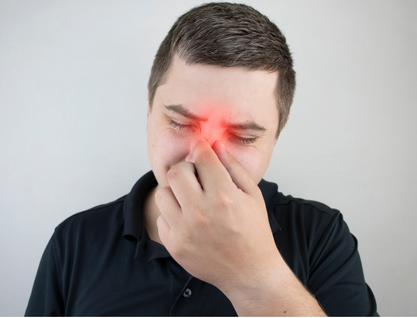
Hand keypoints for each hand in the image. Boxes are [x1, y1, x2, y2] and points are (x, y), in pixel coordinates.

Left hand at [155, 139, 281, 294]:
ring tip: (191, 197)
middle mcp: (201, 213)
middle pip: (176, 172)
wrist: (249, 273)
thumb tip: (216, 144)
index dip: (201, 148)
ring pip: (163, 192)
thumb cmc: (254, 232)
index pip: (202, 158)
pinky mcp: (174, 245)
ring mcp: (184, 231)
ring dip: (176, 190)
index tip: (201, 148)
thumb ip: (233, 167)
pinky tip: (189, 218)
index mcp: (223, 197)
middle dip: (186, 168)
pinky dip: (172, 213)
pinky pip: (161, 216)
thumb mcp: (253, 195)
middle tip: (196, 175)